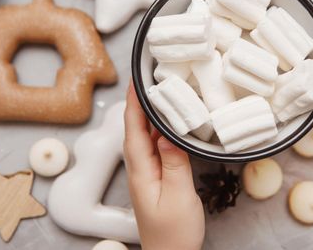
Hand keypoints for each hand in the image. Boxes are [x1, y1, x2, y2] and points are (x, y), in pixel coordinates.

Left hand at [123, 82, 204, 249]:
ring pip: (144, 137)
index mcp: (141, 171)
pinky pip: (153, 147)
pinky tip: (166, 125)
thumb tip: (167, 135)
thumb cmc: (174, 233)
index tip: (136, 82)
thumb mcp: (178, 197)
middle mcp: (140, 169)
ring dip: (147, 114)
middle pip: (135, 129)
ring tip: (157, 94)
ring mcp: (146, 174)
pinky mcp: (155, 178)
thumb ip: (174, 164)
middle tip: (148, 79)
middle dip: (139, 103)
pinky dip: (157, 130)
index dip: (133, 104)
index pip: (133, 130)